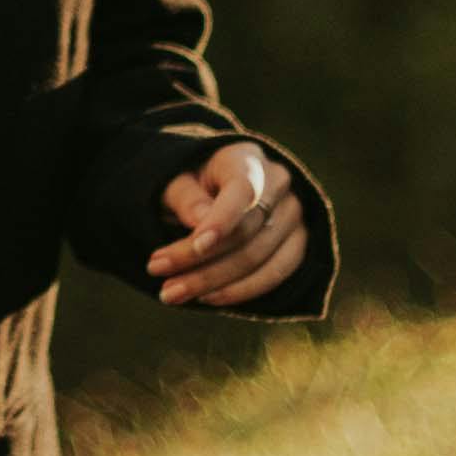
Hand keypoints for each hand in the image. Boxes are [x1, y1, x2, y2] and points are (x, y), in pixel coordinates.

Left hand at [148, 142, 308, 311]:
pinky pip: (276, 274)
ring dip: (213, 282)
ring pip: (258, 258)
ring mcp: (293, 215)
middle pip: (245, 232)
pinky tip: (208, 297)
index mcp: (246, 158)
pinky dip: (241, 291)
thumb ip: (187, 197)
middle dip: (199, 260)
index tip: (196, 246)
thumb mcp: (178, 181)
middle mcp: (278, 183)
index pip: (242, 191)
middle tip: (157, 272)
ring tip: (171, 292)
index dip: (221, 221)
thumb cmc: (193, 184)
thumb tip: (201, 222)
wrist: (216, 189)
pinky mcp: (298, 243)